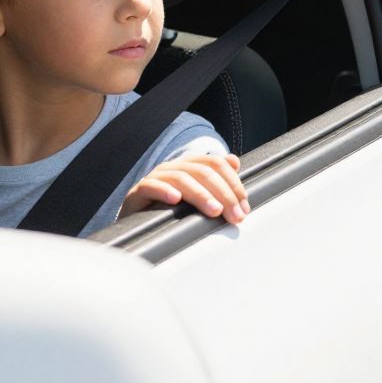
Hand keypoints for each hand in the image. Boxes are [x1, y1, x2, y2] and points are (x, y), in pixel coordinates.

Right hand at [120, 151, 248, 221]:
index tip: (244, 207)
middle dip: (224, 193)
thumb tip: (234, 161)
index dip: (233, 183)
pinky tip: (176, 200)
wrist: (136, 221)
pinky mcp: (139, 191)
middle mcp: (174, 167)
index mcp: (189, 165)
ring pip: (182, 178)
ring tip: (215, 211)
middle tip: (235, 215)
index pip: (216, 163)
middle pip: (203, 171)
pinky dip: (164, 191)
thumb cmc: (170, 209)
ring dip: (201, 195)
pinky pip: (151, 186)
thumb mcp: (196, 195)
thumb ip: (215, 180)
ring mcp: (156, 177)